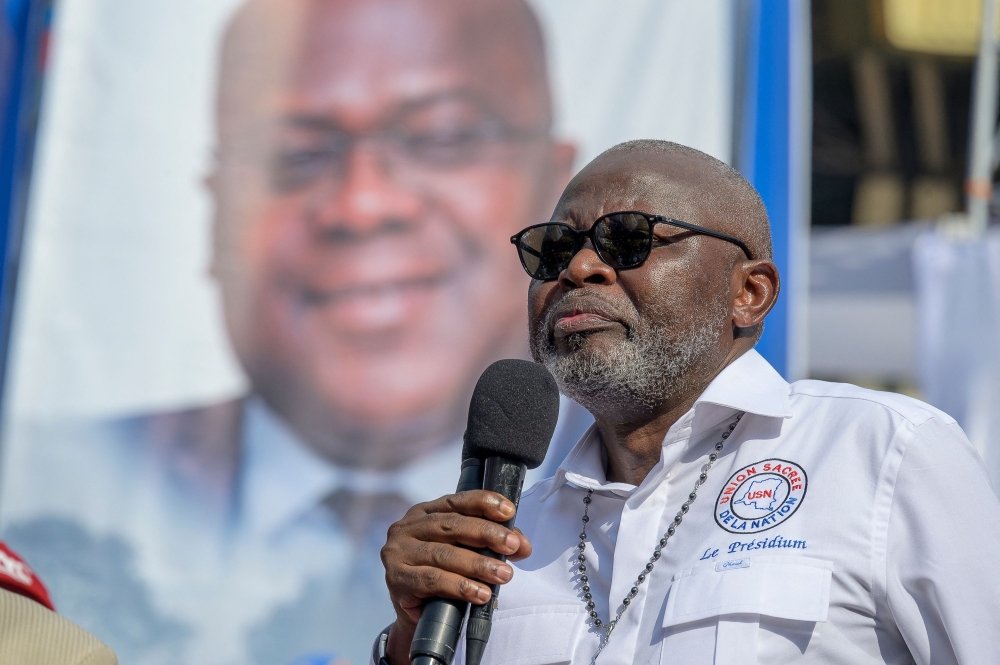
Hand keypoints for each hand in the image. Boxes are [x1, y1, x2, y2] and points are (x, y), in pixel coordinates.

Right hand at [379, 490, 531, 664]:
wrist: (416, 616)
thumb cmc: (443, 575)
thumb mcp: (465, 551)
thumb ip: (491, 543)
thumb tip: (522, 545)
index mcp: (424, 512)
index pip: (457, 500)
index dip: (483, 503)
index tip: (509, 512)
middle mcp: (408, 527)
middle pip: (451, 525)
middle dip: (486, 534)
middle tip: (512, 546)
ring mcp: (399, 552)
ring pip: (444, 554)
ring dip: (478, 564)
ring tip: (503, 574)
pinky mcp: (397, 579)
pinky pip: (433, 580)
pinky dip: (460, 586)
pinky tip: (480, 594)